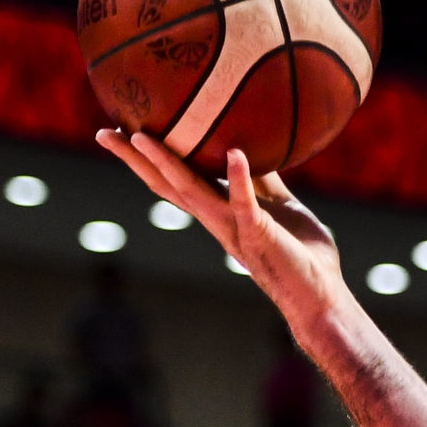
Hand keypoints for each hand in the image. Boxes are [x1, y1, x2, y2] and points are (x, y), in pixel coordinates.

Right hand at [95, 133, 350, 335]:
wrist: (322, 295)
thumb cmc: (304, 254)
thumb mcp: (280, 207)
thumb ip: (262, 182)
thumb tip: (250, 147)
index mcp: (220, 213)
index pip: (176, 181)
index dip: (150, 158)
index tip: (124, 130)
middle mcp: (217, 221)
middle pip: (166, 186)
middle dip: (133, 161)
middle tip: (104, 132)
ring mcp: (234, 229)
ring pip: (190, 192)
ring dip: (165, 163)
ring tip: (140, 136)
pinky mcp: (259, 235)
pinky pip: (246, 204)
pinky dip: (240, 179)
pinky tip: (235, 153)